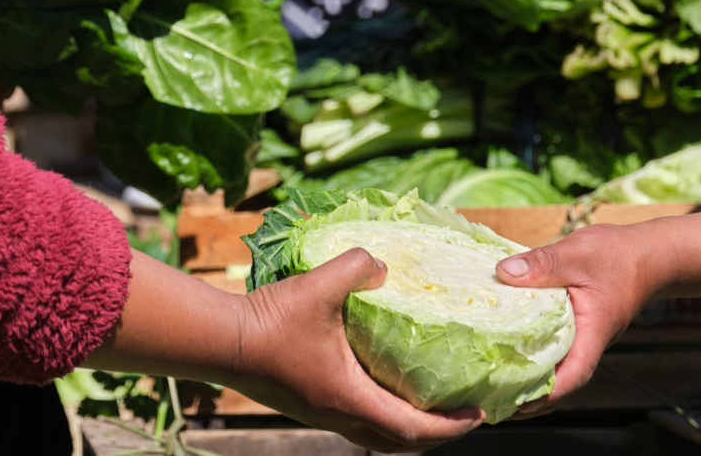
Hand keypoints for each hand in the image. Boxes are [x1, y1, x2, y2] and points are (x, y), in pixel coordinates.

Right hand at [234, 248, 483, 451]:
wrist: (220, 341)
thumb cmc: (271, 320)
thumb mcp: (321, 285)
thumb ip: (358, 265)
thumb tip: (382, 262)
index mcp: (351, 399)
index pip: (414, 430)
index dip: (451, 427)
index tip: (480, 414)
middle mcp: (339, 415)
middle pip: (398, 445)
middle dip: (435, 436)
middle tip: (461, 415)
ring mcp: (321, 413)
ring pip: (375, 436)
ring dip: (405, 428)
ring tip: (427, 404)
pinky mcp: (307, 404)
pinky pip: (355, 421)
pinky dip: (380, 415)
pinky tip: (380, 384)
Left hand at [492, 225, 669, 419]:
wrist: (649, 255)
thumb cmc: (619, 255)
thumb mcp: (578, 253)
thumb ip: (543, 263)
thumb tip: (504, 272)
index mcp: (593, 333)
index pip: (573, 375)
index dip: (546, 394)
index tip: (518, 404)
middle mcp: (587, 343)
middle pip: (559, 381)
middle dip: (528, 396)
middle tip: (492, 400)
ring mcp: (581, 337)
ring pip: (554, 366)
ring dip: (527, 377)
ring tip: (493, 383)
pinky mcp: (574, 327)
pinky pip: (551, 347)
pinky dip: (531, 353)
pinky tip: (506, 347)